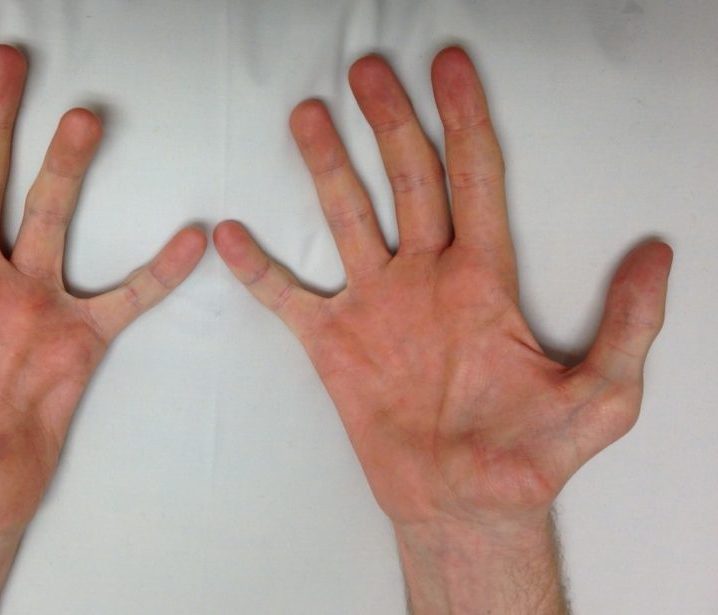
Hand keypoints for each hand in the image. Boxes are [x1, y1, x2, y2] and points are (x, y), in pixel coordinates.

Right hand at [215, 47, 670, 611]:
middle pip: (407, 181)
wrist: (464, 505)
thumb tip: (658, 257)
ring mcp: (376, 307)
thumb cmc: (531, 456)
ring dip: (327, 168)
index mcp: (484, 280)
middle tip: (368, 71)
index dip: (466, 121)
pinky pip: (288, 299)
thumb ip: (630, 329)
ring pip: (347, 219)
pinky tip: (232, 237)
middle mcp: (426, 279)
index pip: (476, 180)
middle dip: (390, 123)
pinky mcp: (334, 345)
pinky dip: (259, 271)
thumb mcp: (601, 397)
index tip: (451, 67)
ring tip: (307, 116)